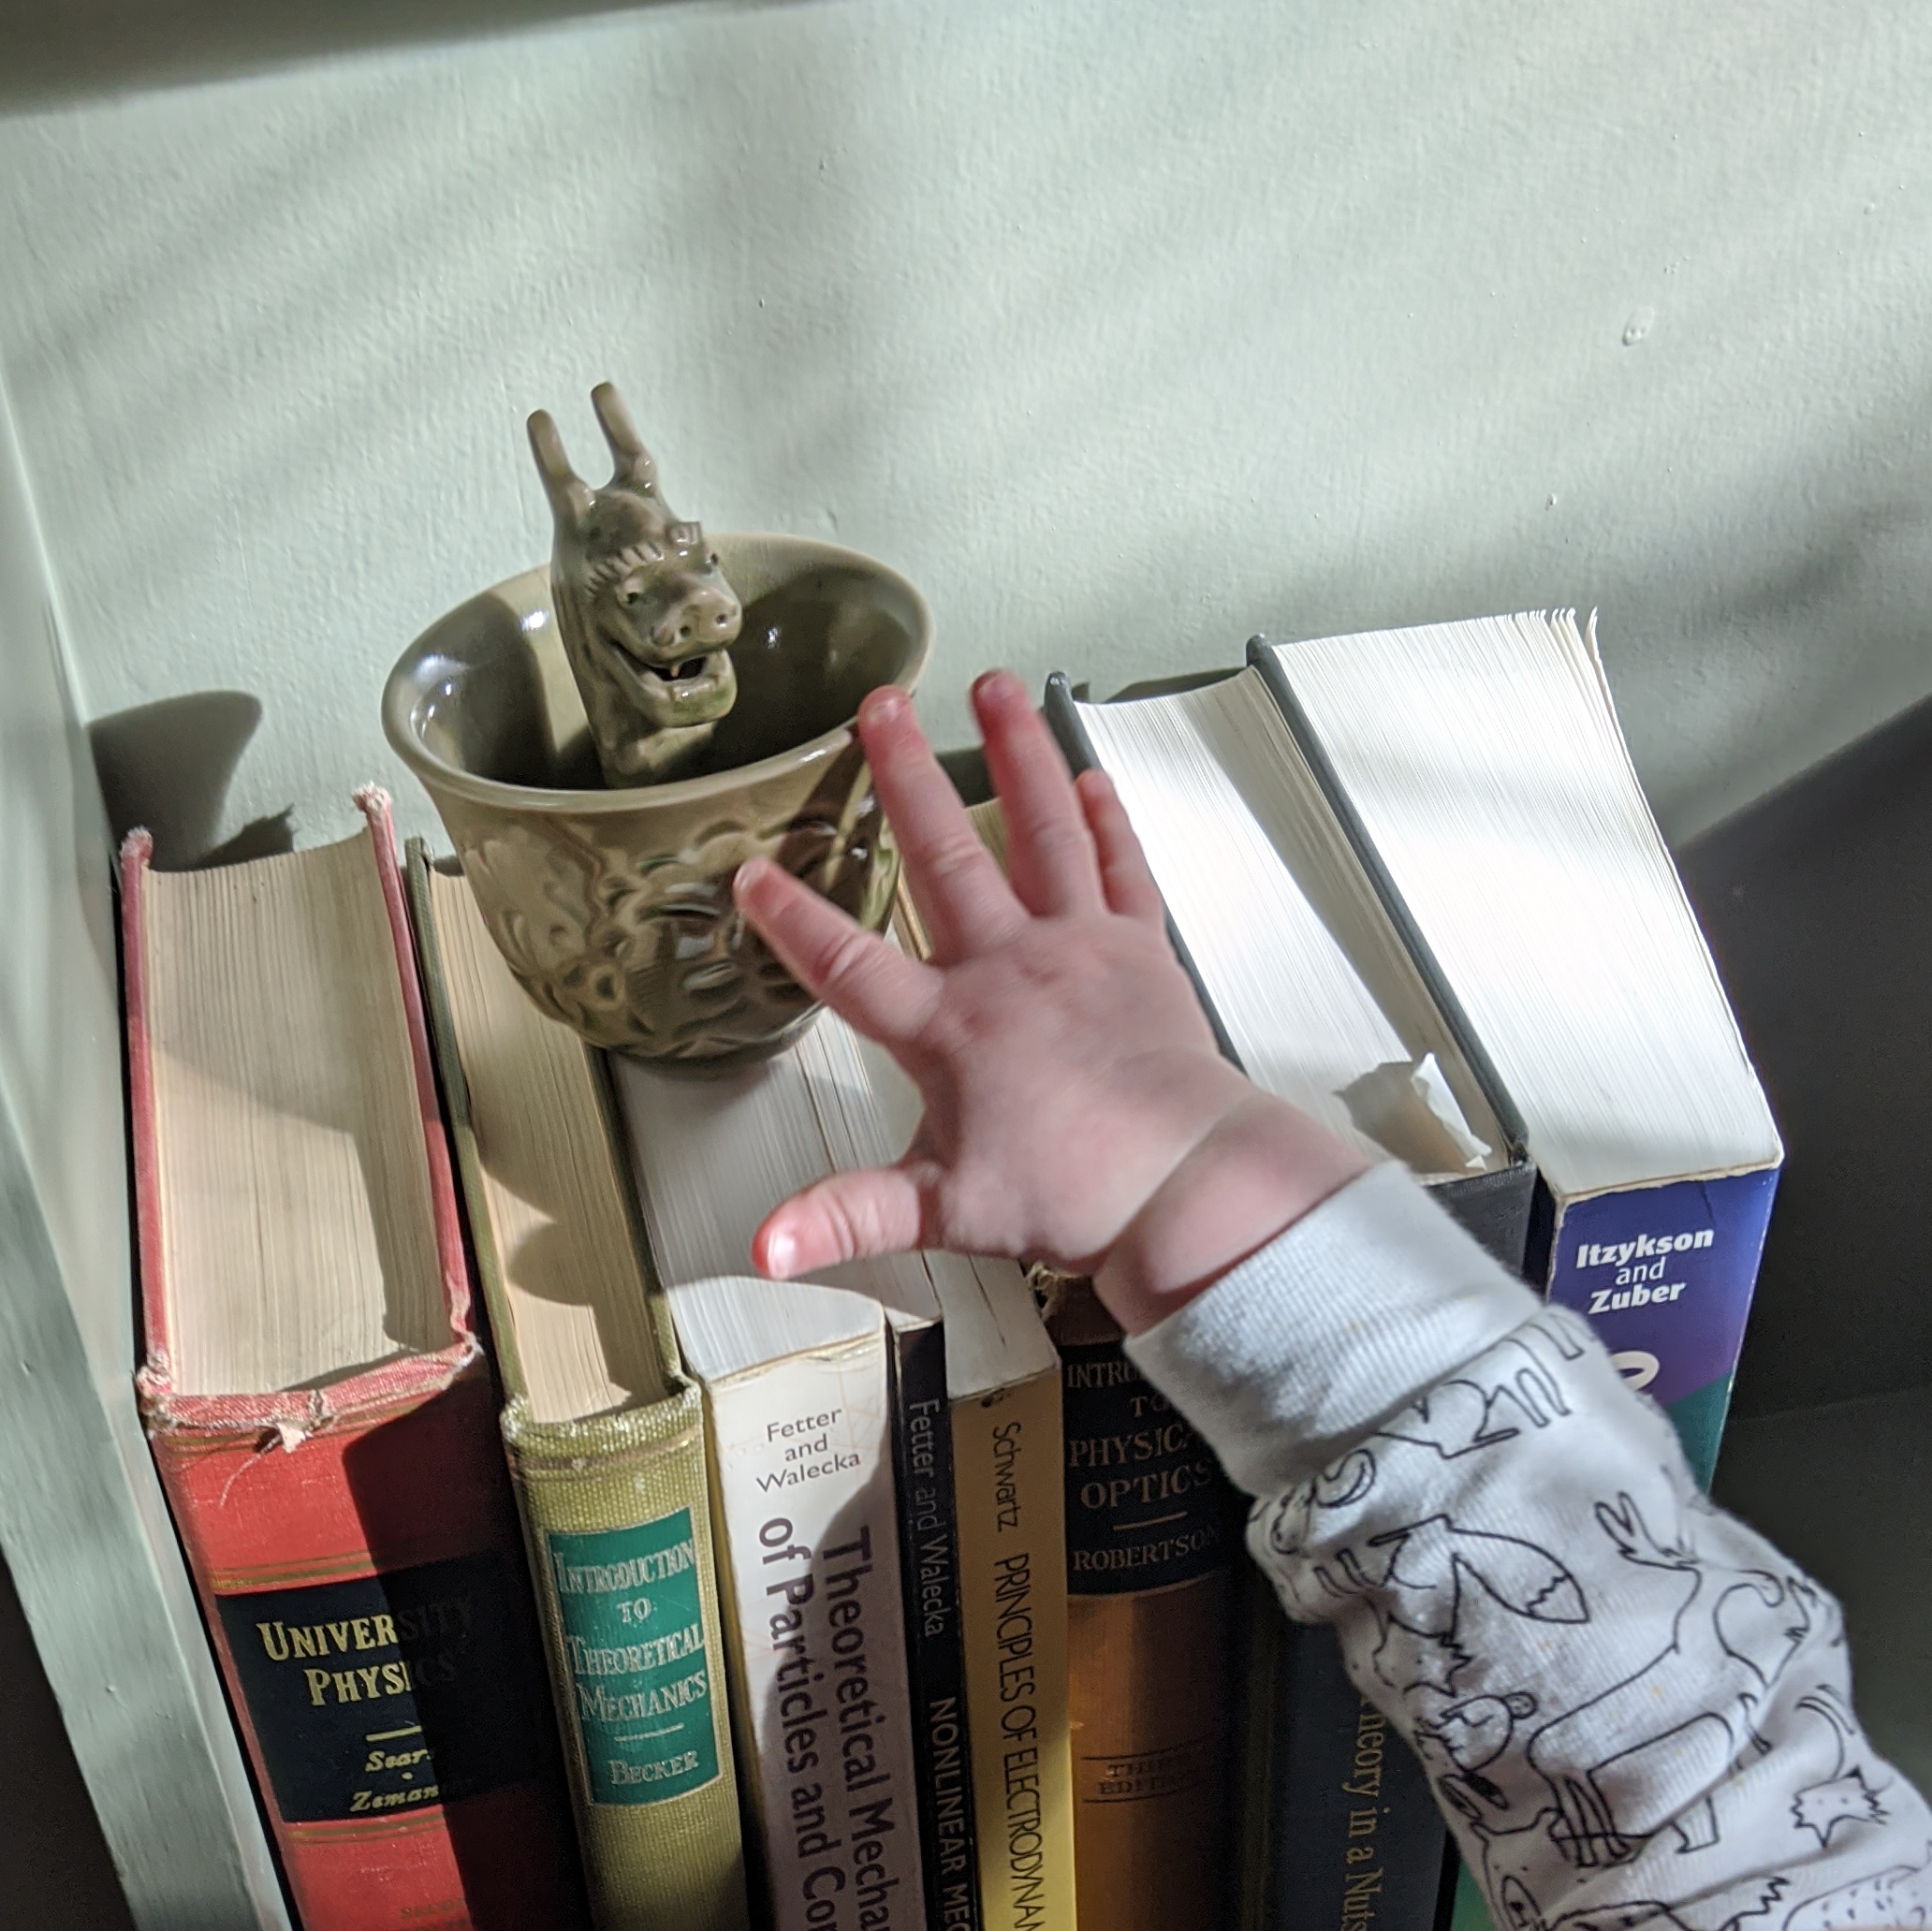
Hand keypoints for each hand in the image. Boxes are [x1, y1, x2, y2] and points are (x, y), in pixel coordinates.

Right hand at [731, 671, 1367, 1331]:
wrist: (1179, 1182)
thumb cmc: (1070, 1194)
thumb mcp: (940, 1210)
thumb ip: (846, 1215)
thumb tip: (767, 1245)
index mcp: (948, 1028)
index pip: (850, 964)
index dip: (795, 920)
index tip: (751, 871)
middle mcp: (1008, 969)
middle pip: (943, 856)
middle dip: (904, 775)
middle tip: (879, 705)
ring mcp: (1077, 949)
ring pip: (1038, 830)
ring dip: (1015, 754)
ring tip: (993, 685)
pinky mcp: (1138, 951)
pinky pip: (1119, 868)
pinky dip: (1104, 819)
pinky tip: (1088, 774)